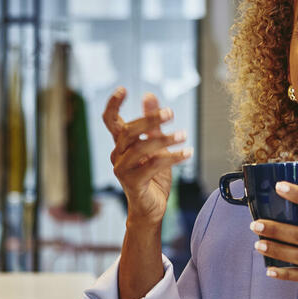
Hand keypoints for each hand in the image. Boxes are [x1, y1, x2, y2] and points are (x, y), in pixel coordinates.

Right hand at [101, 87, 191, 227]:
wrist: (151, 209)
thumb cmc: (152, 177)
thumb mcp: (155, 146)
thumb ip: (151, 123)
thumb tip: (148, 96)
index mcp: (121, 144)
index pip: (110, 121)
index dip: (113, 105)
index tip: (123, 89)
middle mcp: (117, 155)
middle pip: (128, 131)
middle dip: (150, 119)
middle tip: (170, 113)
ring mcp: (122, 170)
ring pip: (141, 148)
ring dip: (165, 139)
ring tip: (183, 135)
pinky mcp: (133, 183)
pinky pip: (153, 165)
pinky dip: (172, 157)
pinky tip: (187, 153)